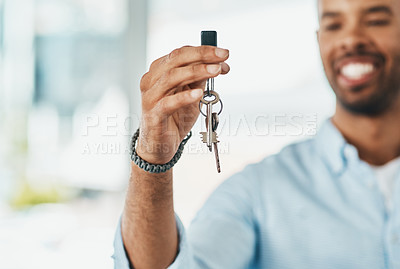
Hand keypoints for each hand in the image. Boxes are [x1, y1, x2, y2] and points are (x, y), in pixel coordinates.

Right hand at [136, 46, 229, 163]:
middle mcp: (152, 80)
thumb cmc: (174, 117)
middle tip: (223, 56)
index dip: (203, 51)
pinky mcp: (154, 114)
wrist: (160, 145)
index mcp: (159, 70)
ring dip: (196, 71)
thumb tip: (219, 64)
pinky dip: (185, 97)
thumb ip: (200, 79)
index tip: (223, 54)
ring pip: (172, 77)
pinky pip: (169, 103)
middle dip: (202, 55)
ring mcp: (150, 97)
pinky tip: (199, 94)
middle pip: (176, 59)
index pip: (180, 53)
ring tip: (215, 70)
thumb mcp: (191, 94)